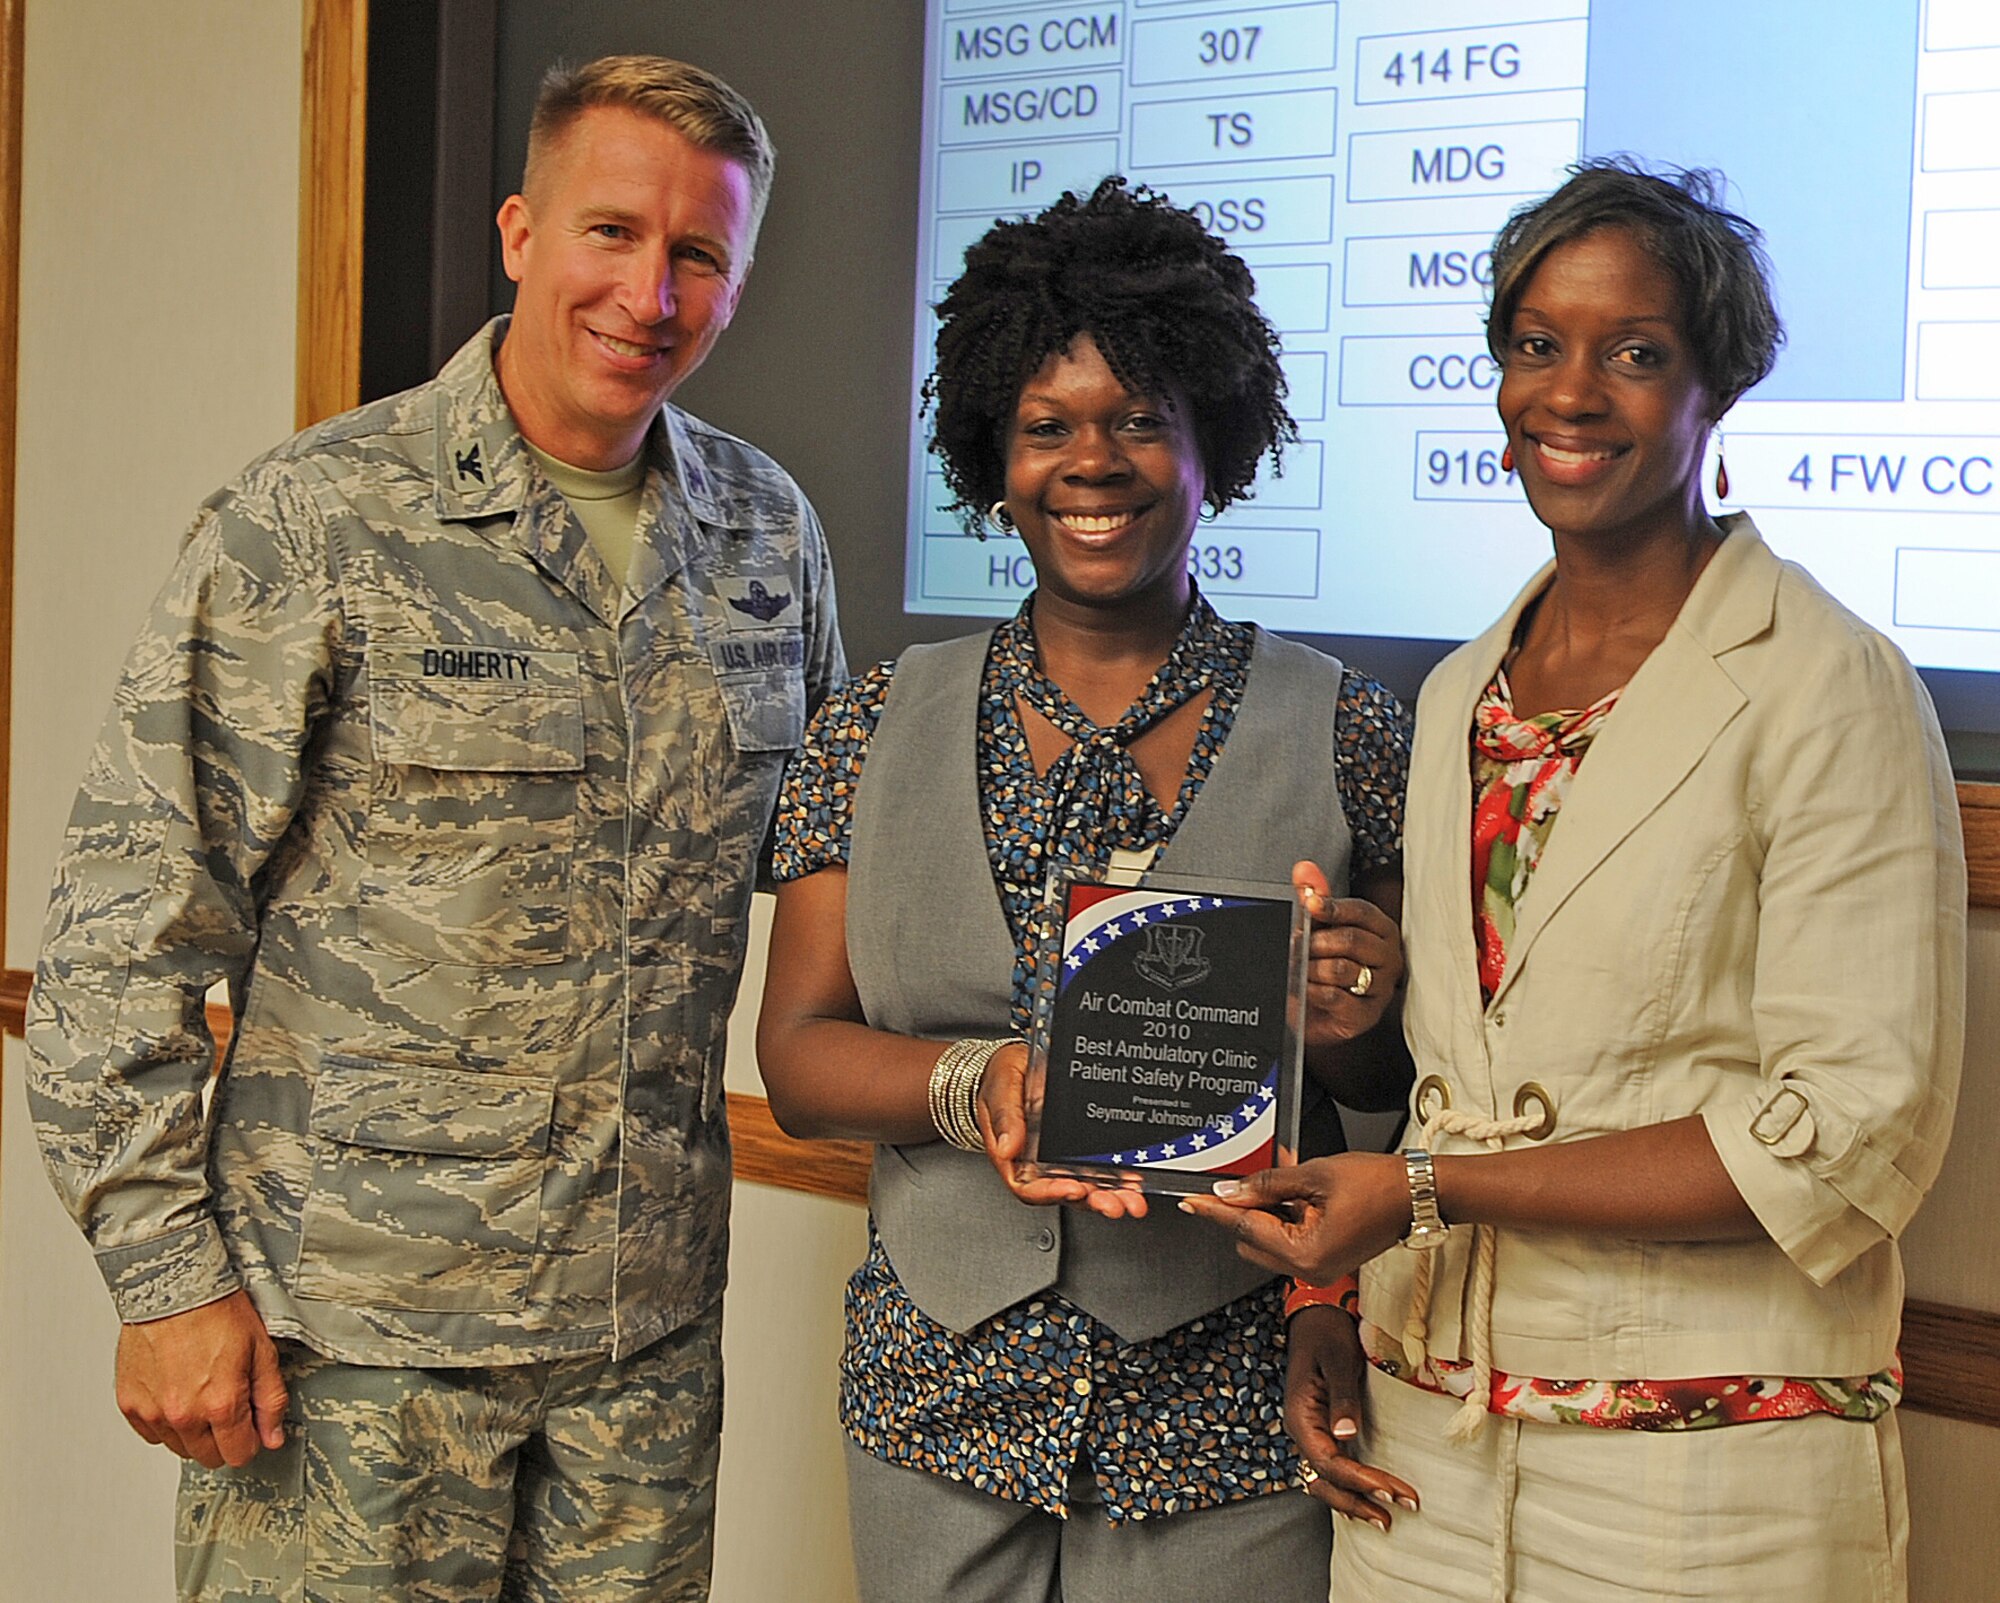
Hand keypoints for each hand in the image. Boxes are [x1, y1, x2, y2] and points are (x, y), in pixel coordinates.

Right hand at [115, 1289, 287, 1468]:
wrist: (173, 1287)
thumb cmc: (218, 1311)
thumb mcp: (261, 1351)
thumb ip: (270, 1400)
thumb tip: (272, 1437)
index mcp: (221, 1404)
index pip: (239, 1454)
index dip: (250, 1439)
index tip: (251, 1422)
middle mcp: (183, 1415)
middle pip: (209, 1456)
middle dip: (224, 1437)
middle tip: (227, 1401)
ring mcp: (153, 1412)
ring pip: (179, 1447)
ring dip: (193, 1430)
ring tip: (200, 1390)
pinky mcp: (130, 1404)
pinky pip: (151, 1433)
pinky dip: (165, 1421)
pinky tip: (177, 1391)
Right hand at [978, 1041, 1148, 1218]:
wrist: (1018, 1062)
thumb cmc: (1003, 1079)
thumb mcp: (1001, 1089)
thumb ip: (1005, 1117)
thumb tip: (1009, 1148)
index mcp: (1015, 1157)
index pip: (1030, 1187)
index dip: (1052, 1192)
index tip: (1074, 1189)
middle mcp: (1040, 1163)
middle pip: (1065, 1192)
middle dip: (1093, 1201)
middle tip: (1114, 1204)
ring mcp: (1061, 1157)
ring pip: (1087, 1185)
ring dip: (1111, 1195)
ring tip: (1132, 1198)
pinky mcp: (1079, 1146)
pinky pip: (1099, 1165)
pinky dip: (1119, 1175)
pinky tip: (1135, 1177)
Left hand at [1178, 1154, 1407, 1282]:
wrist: (1417, 1193)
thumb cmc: (1378, 1184)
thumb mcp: (1314, 1175)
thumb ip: (1266, 1184)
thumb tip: (1230, 1190)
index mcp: (1307, 1254)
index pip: (1246, 1229)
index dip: (1215, 1211)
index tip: (1190, 1202)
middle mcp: (1310, 1271)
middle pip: (1251, 1241)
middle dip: (1245, 1211)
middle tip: (1247, 1180)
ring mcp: (1318, 1269)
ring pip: (1268, 1242)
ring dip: (1266, 1215)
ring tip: (1289, 1186)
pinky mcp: (1325, 1261)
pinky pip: (1289, 1241)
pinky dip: (1284, 1219)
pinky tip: (1295, 1195)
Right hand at [1286, 1306, 1418, 1528]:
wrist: (1319, 1317)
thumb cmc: (1329, 1333)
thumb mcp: (1338, 1360)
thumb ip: (1342, 1397)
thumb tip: (1346, 1435)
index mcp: (1301, 1415)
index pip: (1327, 1462)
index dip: (1358, 1481)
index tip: (1389, 1491)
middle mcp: (1303, 1430)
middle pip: (1323, 1481)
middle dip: (1358, 1501)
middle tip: (1393, 1515)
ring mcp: (1312, 1432)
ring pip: (1326, 1481)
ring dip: (1354, 1501)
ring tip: (1386, 1517)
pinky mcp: (1325, 1430)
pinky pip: (1333, 1469)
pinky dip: (1350, 1488)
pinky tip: (1370, 1499)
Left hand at [1295, 861, 1402, 1050]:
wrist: (1315, 1013)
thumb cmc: (1324, 966)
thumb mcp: (1319, 928)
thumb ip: (1314, 897)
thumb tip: (1304, 869)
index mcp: (1380, 930)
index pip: (1362, 912)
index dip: (1334, 907)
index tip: (1311, 904)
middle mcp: (1387, 958)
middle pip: (1352, 940)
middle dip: (1316, 942)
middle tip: (1297, 945)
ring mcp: (1380, 988)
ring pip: (1342, 969)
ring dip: (1311, 968)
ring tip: (1300, 969)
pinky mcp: (1365, 1015)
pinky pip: (1336, 998)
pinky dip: (1313, 991)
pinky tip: (1306, 988)